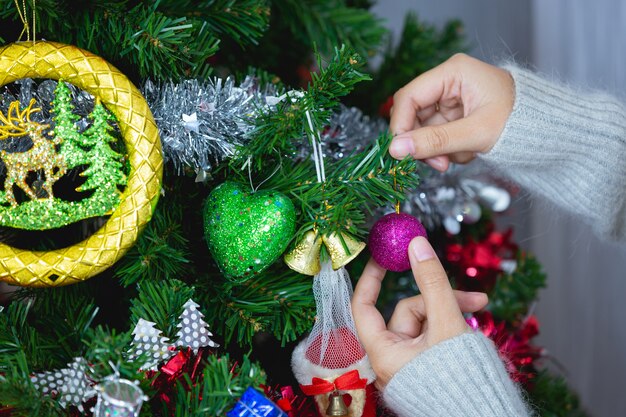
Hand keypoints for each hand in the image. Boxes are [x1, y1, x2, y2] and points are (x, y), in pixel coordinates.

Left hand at [352, 236, 487, 389]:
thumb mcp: (447, 323)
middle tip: (472, 298)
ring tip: (478, 312)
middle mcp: (391, 359)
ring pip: (424, 320)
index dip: (371, 277)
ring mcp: (409, 364)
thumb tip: (416, 245)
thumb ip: (433, 282)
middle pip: (407, 311)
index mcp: (383, 353)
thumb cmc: (462, 382)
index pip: (363, 305)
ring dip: (450, 311)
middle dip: (439, 298)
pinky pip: (432, 335)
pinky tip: (472, 328)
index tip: (383, 257)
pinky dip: (450, 326)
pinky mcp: (425, 367)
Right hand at [389, 53, 513, 170]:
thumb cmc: (520, 123)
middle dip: (424, 142)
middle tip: (438, 164)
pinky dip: (448, 149)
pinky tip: (467, 152)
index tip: (400, 152)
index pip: (409, 96)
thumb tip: (395, 149)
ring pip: (425, 129)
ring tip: (459, 158)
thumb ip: (434, 141)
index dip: (400, 125)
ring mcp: (451, 99)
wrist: (548, 130)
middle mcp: (449, 82)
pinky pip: (438, 135)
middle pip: (414, 114)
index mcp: (453, 72)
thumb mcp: (475, 134)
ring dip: (438, 149)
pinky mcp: (456, 115)